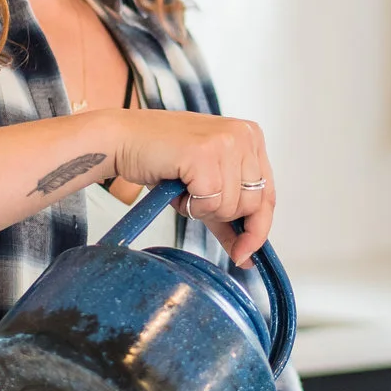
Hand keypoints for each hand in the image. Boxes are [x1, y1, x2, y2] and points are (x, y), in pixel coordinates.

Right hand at [108, 111, 275, 264]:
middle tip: (193, 198)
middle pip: (252, 205)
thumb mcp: (204, 187)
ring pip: (231, 206)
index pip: (268, 195)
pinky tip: (176, 186)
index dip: (257, 229)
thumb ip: (228, 217)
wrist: (122, 140)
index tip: (246, 254)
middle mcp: (244, 135)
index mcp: (250, 137)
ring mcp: (226, 141)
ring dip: (202, 209)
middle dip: (220, 215)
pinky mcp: (205, 153)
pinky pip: (210, 202)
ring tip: (182, 187)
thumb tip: (247, 256)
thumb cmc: (161, 160)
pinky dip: (190, 205)